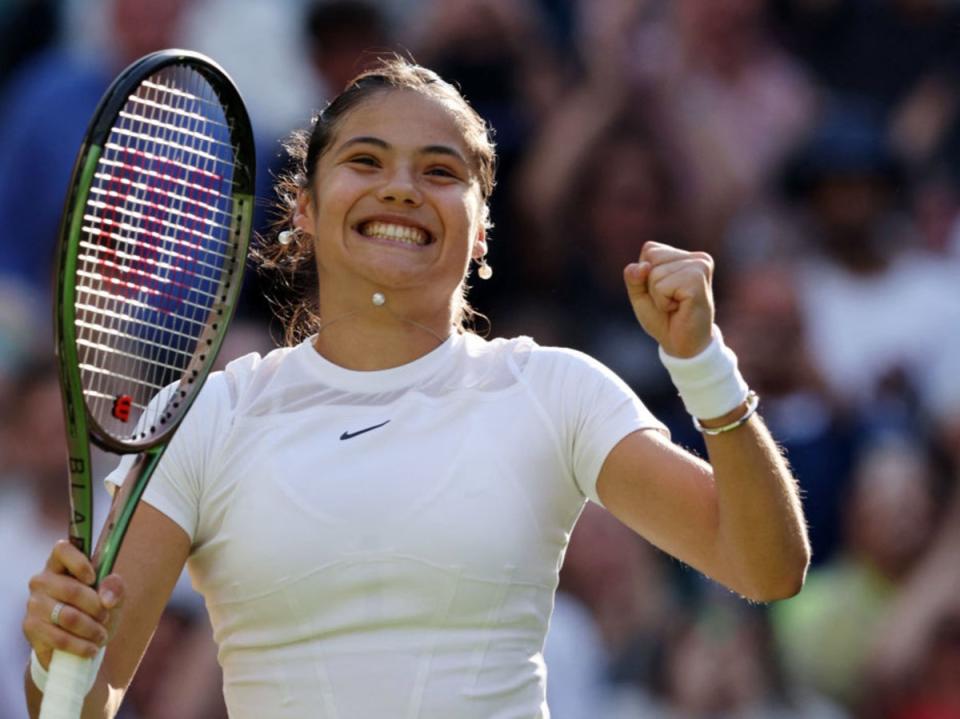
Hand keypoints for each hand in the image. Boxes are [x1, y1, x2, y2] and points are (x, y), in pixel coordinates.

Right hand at [22, 540, 124, 667]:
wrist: (78, 641)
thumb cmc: (95, 610)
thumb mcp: (113, 596)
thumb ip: (115, 587)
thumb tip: (107, 597)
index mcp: (61, 564)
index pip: (63, 549)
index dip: (79, 563)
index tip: (94, 578)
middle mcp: (42, 580)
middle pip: (72, 590)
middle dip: (96, 607)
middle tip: (105, 617)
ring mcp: (34, 604)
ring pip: (67, 616)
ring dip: (91, 629)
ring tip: (100, 635)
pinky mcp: (30, 627)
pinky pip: (59, 638)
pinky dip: (80, 645)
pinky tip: (91, 648)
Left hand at [623, 241, 714, 357]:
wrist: (682, 345)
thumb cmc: (664, 318)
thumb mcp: (641, 295)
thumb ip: (634, 277)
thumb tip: (641, 266)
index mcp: (685, 256)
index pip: (650, 249)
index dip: (646, 275)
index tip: (663, 292)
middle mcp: (697, 258)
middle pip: (651, 259)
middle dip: (651, 285)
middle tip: (670, 302)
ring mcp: (700, 267)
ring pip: (654, 273)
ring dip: (658, 296)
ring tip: (675, 306)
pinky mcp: (698, 280)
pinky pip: (662, 286)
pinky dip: (663, 302)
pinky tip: (679, 308)